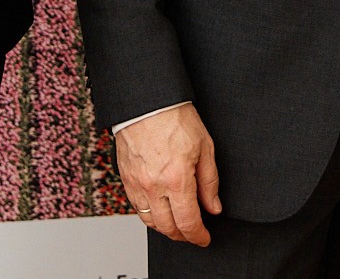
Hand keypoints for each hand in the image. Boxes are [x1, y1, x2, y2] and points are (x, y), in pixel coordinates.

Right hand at [115, 103, 219, 246]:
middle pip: (168, 228)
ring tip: (177, 225)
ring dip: (165, 228)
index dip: (198, 236)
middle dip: (183, 236)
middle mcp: (154, 187)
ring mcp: (137, 184)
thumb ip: (209, 181)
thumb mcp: (205, 147)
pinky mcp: (126, 178)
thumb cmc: (175, 118)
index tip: (204, 238)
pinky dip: (149, 215)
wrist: (147, 102)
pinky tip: (159, 210)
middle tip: (193, 234)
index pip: (188, 222)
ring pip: (150, 222)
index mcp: (177, 180)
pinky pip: (136, 208)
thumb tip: (213, 207)